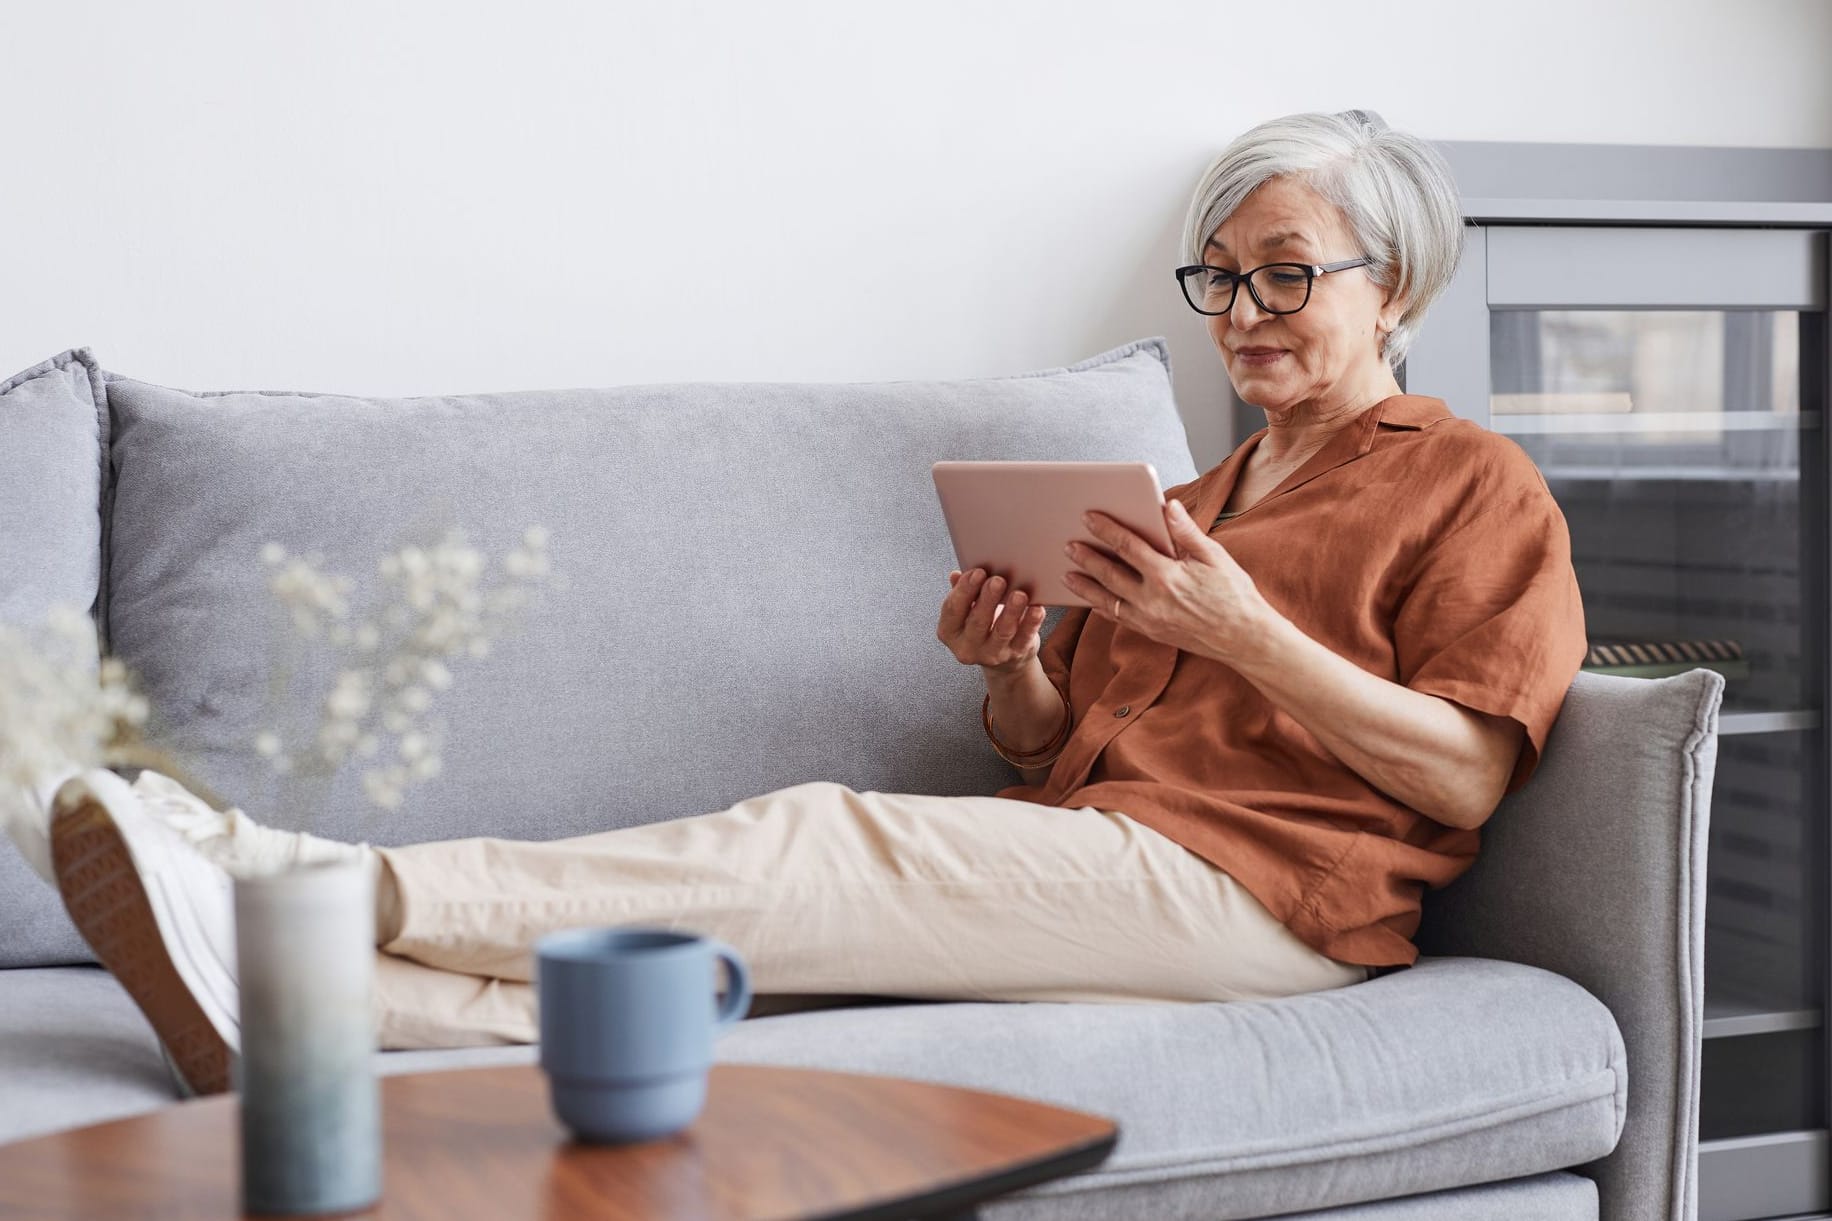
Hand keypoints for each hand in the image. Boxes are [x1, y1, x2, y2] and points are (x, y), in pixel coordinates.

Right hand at [935, 567, 1047, 673]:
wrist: (1003, 659)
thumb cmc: (983, 625)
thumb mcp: (967, 610)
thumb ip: (962, 592)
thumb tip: (956, 575)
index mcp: (950, 631)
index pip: (952, 609)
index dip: (964, 590)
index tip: (976, 572)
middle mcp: (968, 646)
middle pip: (977, 621)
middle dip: (988, 599)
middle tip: (998, 580)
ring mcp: (992, 654)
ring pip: (1002, 631)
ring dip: (1011, 611)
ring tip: (1019, 594)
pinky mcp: (1016, 654)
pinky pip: (1025, 638)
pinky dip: (1031, 623)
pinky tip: (1036, 608)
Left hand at [1062, 499, 1273, 660]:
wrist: (1245, 639)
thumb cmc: (1234, 594)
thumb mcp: (1215, 556)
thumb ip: (1186, 532)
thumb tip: (1167, 505)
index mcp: (1168, 576)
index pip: (1128, 547)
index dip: (1106, 529)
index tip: (1088, 517)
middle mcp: (1152, 600)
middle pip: (1109, 574)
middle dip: (1086, 558)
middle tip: (1067, 544)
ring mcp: (1149, 620)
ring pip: (1107, 601)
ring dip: (1085, 586)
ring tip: (1067, 573)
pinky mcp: (1151, 633)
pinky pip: (1118, 619)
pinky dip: (1101, 608)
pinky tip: (1090, 600)